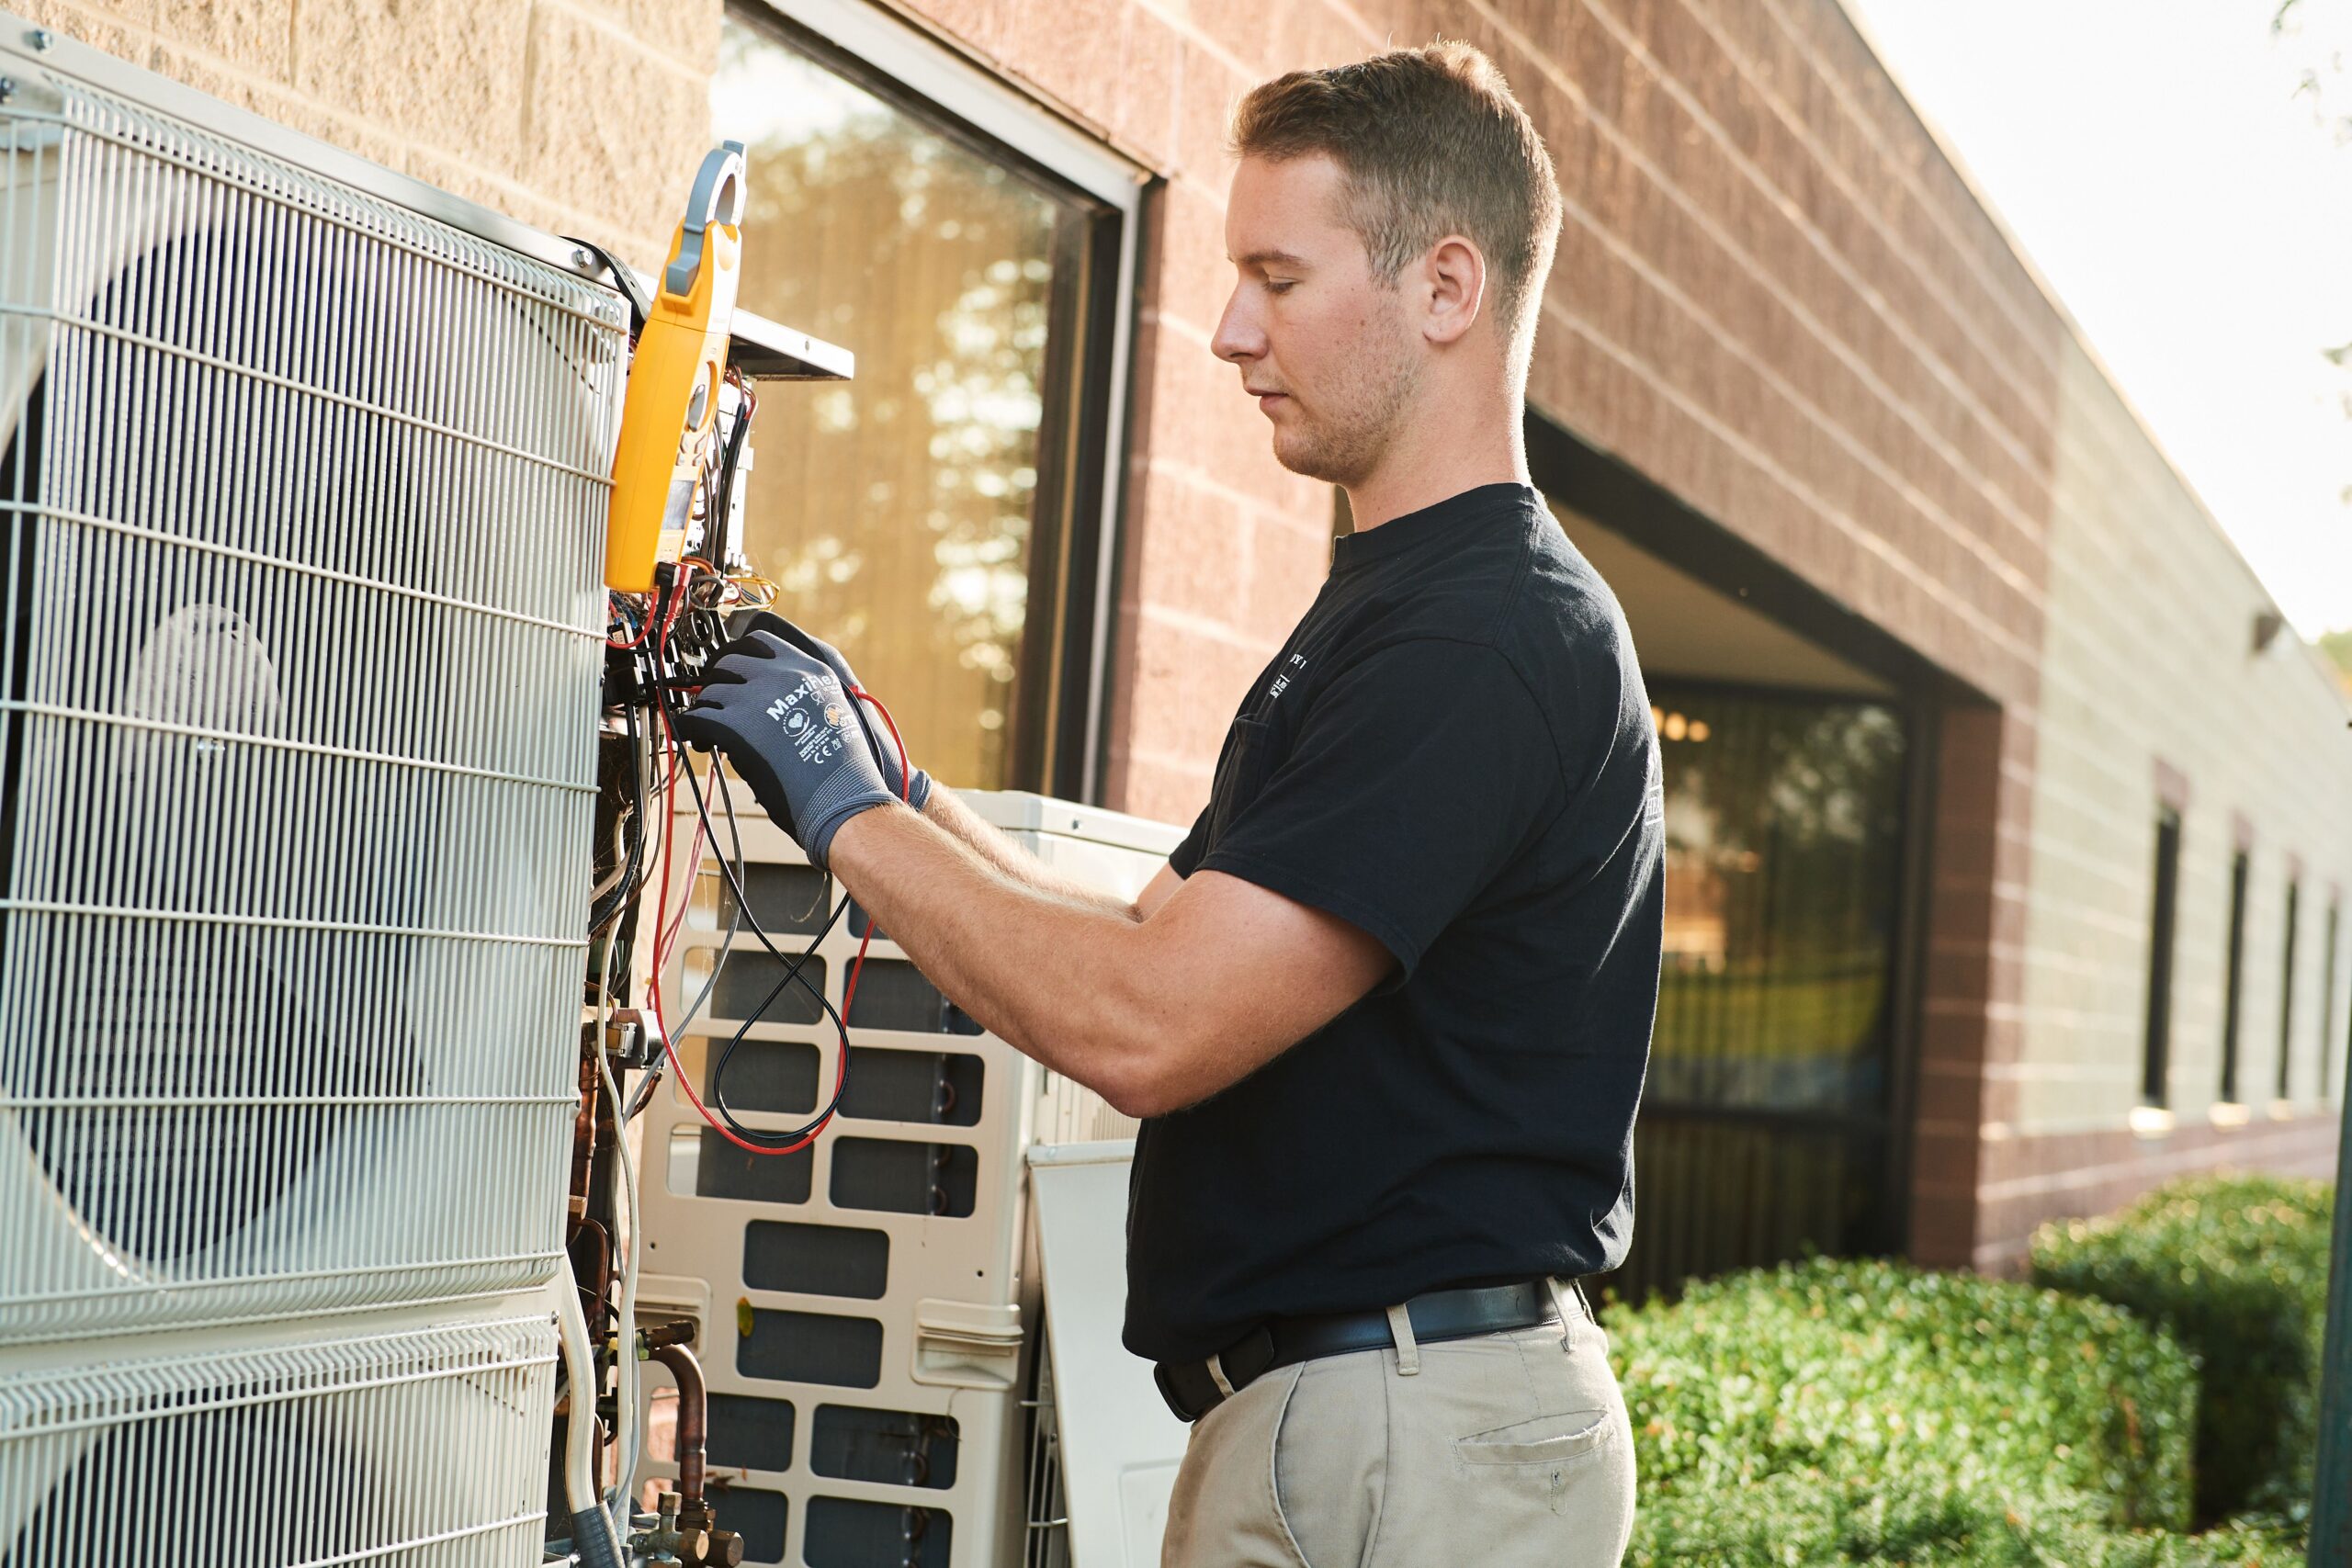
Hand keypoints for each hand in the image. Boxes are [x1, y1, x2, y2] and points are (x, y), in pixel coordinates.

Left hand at [675, 632, 898, 868]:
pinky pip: (696, 718)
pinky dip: (690, 729)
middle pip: (730, 661)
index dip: (741, 657)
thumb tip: (767, 702)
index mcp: (812, 670)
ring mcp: (758, 696)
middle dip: (718, 680)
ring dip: (705, 708)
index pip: (762, 642)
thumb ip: (804, 696)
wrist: (843, 799)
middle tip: (716, 700)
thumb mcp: (835, 714)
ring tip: (707, 731)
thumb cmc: (844, 771)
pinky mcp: (736, 725)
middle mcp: (784, 675)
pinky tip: (697, 740)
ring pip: (710, 690)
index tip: (734, 672)